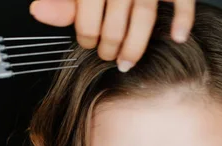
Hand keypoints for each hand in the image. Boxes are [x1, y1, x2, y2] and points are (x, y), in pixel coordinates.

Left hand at [29, 0, 195, 70]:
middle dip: (109, 45)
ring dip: (135, 46)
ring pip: (144, 17)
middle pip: (116, 20)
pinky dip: (182, 20)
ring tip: (126, 63)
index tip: (87, 44)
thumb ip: (65, 2)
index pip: (88, 13)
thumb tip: (38, 12)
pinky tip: (177, 37)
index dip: (86, 36)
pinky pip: (183, 0)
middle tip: (107, 56)